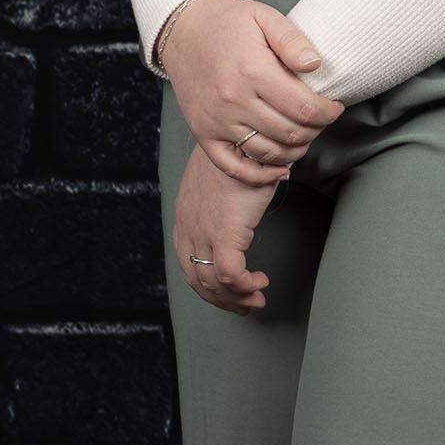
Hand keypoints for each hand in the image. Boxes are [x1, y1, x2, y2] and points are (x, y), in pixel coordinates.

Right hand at [158, 0, 343, 186]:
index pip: (305, 108)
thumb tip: (315, 65)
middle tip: (320, 120)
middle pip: (290, 134)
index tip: (334, 107)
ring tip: (303, 136)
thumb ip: (293, 40)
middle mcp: (234, 101)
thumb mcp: (264, 17)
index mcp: (253, 71)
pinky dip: (261, 174)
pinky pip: (234, 167)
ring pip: (268, 152)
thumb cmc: (227, 21)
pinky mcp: (203, 132)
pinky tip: (279, 168)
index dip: (328, 113)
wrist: (182, 28)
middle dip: (315, 130)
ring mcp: (217, 120)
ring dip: (294, 151)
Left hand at [174, 142, 271, 311]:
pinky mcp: (224, 233)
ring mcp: (204, 232)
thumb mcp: (216, 181)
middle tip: (245, 305)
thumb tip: (235, 212)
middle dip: (224, 300)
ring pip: (214, 283)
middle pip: (199, 281)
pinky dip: (245, 285)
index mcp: (185, 218)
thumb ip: (217, 201)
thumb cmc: (237, 155)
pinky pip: (230, 275)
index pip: (188, 265)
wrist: (242, 139)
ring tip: (257, 297)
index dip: (208, 286)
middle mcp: (189, 229)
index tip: (229, 292)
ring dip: (238, 296)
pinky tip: (259, 282)